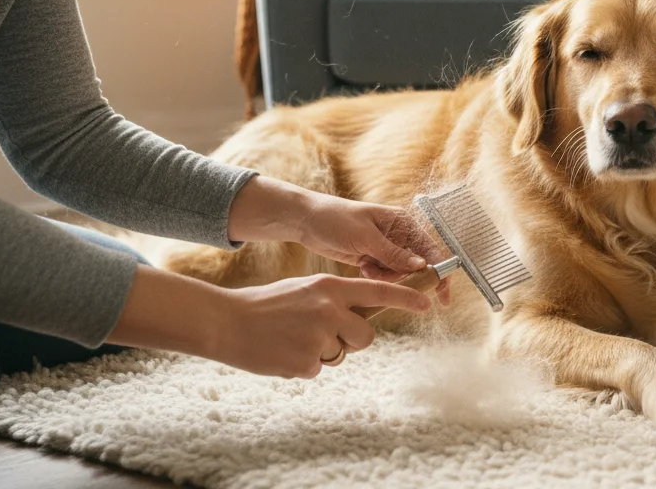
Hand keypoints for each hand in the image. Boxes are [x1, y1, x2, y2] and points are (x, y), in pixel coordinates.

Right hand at [220, 274, 431, 377]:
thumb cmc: (267, 305)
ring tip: (292, 339)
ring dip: (323, 352)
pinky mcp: (306, 362)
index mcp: (329, 287)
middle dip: (352, 340)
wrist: (227, 322)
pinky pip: (319, 369)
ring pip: (341, 354)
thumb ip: (334, 300)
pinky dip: (303, 365)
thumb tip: (361, 318)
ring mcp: (318, 337)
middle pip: (366, 335)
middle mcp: (328, 310)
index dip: (406, 297)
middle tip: (324, 334)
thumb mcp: (305, 289)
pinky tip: (282, 352)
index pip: (378, 292)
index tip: (429, 302)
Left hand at [227, 176, 451, 304]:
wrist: (306, 221)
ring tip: (367, 266)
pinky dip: (375, 276)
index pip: (430, 249)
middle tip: (388, 277)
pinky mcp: (373, 258)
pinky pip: (384, 275)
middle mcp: (398, 235)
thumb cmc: (336, 219)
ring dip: (387, 277)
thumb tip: (421, 266)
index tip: (442, 295)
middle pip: (417, 264)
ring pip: (399, 273)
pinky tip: (361, 266)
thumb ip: (394, 254)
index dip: (439, 272)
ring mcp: (385, 247)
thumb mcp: (366, 237)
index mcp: (402, 222)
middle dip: (405, 276)